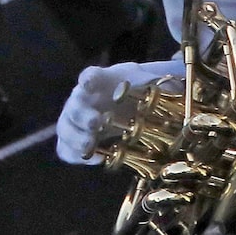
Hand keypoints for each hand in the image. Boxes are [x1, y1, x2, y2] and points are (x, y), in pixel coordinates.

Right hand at [56, 59, 183, 164]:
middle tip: (95, 123)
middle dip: (82, 115)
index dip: (88, 79)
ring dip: (75, 138)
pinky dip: (75, 155)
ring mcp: (75, 120)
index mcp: (101, 80)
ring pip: (65, 128)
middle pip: (74, 104)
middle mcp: (82, 98)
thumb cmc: (137, 88)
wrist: (128, 100)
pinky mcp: (74, 139)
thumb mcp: (150, 83)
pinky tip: (94, 159)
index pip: (90, 75)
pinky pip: (65, 149)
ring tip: (90, 147)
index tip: (89, 83)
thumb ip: (159, 86)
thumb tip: (170, 89)